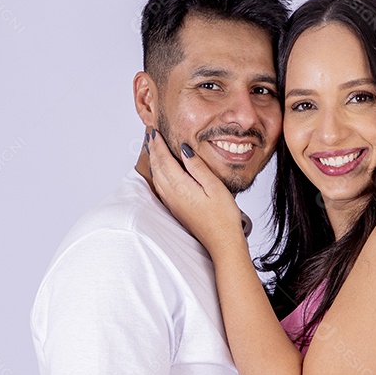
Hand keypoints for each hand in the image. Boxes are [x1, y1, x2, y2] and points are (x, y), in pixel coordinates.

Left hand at [146, 129, 246, 255]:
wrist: (221, 242)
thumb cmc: (223, 216)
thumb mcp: (215, 186)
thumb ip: (198, 167)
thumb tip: (184, 150)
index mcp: (181, 186)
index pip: (164, 160)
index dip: (159, 144)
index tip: (156, 132)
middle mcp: (172, 195)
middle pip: (157, 167)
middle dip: (154, 150)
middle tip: (151, 136)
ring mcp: (172, 203)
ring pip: (157, 177)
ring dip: (154, 162)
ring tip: (154, 150)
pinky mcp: (175, 209)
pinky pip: (161, 187)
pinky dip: (158, 174)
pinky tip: (161, 172)